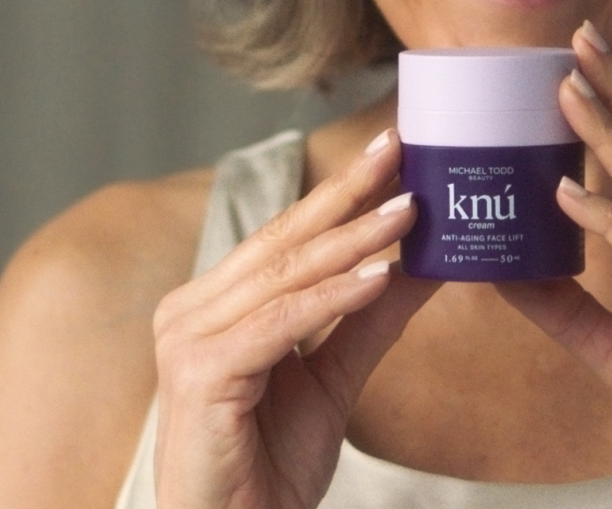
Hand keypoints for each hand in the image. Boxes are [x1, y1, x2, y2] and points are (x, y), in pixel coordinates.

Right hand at [151, 130, 437, 508]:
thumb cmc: (270, 462)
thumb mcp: (335, 375)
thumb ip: (370, 316)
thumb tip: (423, 262)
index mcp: (217, 301)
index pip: (289, 233)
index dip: (342, 191)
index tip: (393, 150)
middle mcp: (193, 309)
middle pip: (285, 238)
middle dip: (348, 191)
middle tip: (400, 149)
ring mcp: (188, 339)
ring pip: (286, 274)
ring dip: (353, 239)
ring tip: (409, 209)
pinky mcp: (200, 375)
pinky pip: (280, 323)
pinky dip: (333, 297)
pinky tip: (379, 276)